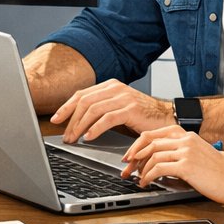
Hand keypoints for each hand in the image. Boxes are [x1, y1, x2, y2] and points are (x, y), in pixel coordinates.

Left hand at [52, 78, 173, 142]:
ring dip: (80, 126)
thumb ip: (102, 109)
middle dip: (71, 119)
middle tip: (65, 135)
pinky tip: (89, 137)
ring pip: (93, 109)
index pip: (81, 94)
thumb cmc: (143, 116)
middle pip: (84, 101)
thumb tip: (78, 121)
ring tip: (74, 138)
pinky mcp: (131, 108)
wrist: (167, 117)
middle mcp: (115, 88)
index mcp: (110, 86)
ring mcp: (123, 97)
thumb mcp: (119, 108)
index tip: (55, 119)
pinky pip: (107, 118)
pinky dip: (95, 128)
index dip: (66, 107)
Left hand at [121, 125, 223, 203]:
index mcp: (185, 134)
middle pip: (149, 143)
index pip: (153, 134)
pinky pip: (158, 168)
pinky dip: (148, 176)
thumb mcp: (197, 153)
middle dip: (135, 156)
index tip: (129, 155)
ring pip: (152, 156)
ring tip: (137, 178)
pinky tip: (145, 182)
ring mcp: (185, 152)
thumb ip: (178, 151)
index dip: (137, 145)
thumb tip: (156, 159)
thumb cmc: (218, 171)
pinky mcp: (186, 166)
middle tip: (127, 167)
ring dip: (140, 169)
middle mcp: (184, 139)